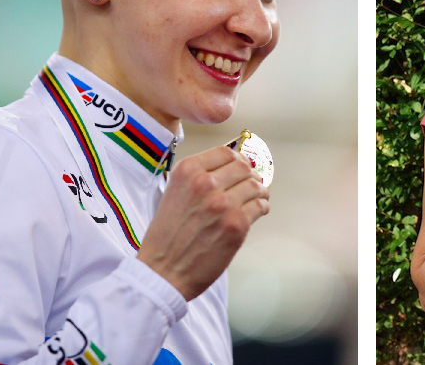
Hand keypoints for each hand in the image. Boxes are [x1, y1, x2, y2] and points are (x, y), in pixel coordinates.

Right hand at [137, 145, 268, 300]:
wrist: (163, 271)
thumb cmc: (167, 236)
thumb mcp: (174, 193)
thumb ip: (198, 178)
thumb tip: (231, 166)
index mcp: (187, 171)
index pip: (225, 153)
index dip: (237, 159)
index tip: (242, 166)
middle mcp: (205, 183)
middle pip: (243, 167)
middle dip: (250, 174)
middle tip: (253, 183)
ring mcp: (223, 203)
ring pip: (255, 185)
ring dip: (260, 191)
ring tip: (259, 197)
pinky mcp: (236, 225)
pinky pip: (259, 206)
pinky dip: (262, 207)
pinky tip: (258, 210)